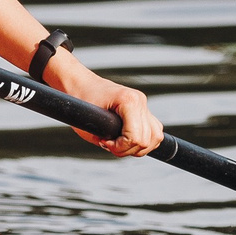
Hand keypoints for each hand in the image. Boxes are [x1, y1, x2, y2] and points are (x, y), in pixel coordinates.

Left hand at [48, 56, 162, 157]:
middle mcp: (140, 100)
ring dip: (138, 147)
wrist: (80, 84)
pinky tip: (127, 140)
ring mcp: (143, 103)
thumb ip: (107, 141)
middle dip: (128, 149)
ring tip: (119, 144)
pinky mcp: (143, 108)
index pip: (136, 138)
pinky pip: (154, 130)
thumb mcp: (88, 125)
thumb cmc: (81, 102)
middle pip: (147, 140)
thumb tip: (121, 150)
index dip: (120, 147)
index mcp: (129, 101)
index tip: (104, 143)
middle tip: (110, 145)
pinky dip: (144, 140)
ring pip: (155, 137)